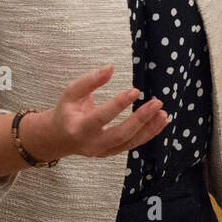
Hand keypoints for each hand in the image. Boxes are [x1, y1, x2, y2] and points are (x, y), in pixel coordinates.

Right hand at [36, 64, 166, 159]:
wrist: (58, 138)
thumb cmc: (66, 111)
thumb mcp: (71, 92)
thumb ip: (89, 80)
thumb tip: (110, 68)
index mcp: (78, 128)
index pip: (101, 117)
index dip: (119, 104)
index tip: (135, 91)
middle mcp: (91, 144)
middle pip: (120, 135)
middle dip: (140, 120)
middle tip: (157, 103)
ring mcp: (102, 152)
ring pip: (130, 143)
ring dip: (149, 129)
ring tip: (163, 113)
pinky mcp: (111, 153)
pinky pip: (132, 145)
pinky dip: (148, 134)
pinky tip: (160, 122)